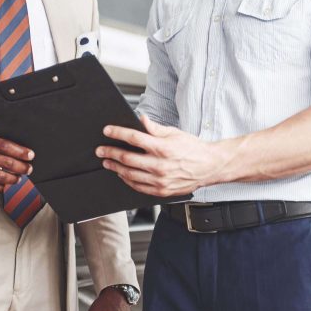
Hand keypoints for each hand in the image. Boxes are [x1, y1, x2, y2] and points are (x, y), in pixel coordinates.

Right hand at [0, 129, 33, 191]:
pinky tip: (6, 184)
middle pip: (5, 162)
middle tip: (29, 168)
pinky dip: (0, 186)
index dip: (20, 151)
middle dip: (21, 167)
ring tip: (19, 178)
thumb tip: (17, 141)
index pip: (5, 145)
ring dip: (13, 178)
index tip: (30, 155)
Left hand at [96, 115, 230, 196]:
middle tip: (101, 150)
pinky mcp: (161, 191)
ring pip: (130, 175)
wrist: (209, 166)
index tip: (107, 131)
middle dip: (110, 153)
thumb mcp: (175, 133)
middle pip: (127, 158)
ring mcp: (160, 180)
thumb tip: (141, 120)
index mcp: (163, 148)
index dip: (117, 133)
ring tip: (107, 162)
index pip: (134, 138)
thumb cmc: (193, 148)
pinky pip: (138, 187)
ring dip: (115, 168)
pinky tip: (122, 174)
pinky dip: (127, 180)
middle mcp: (160, 165)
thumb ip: (155, 128)